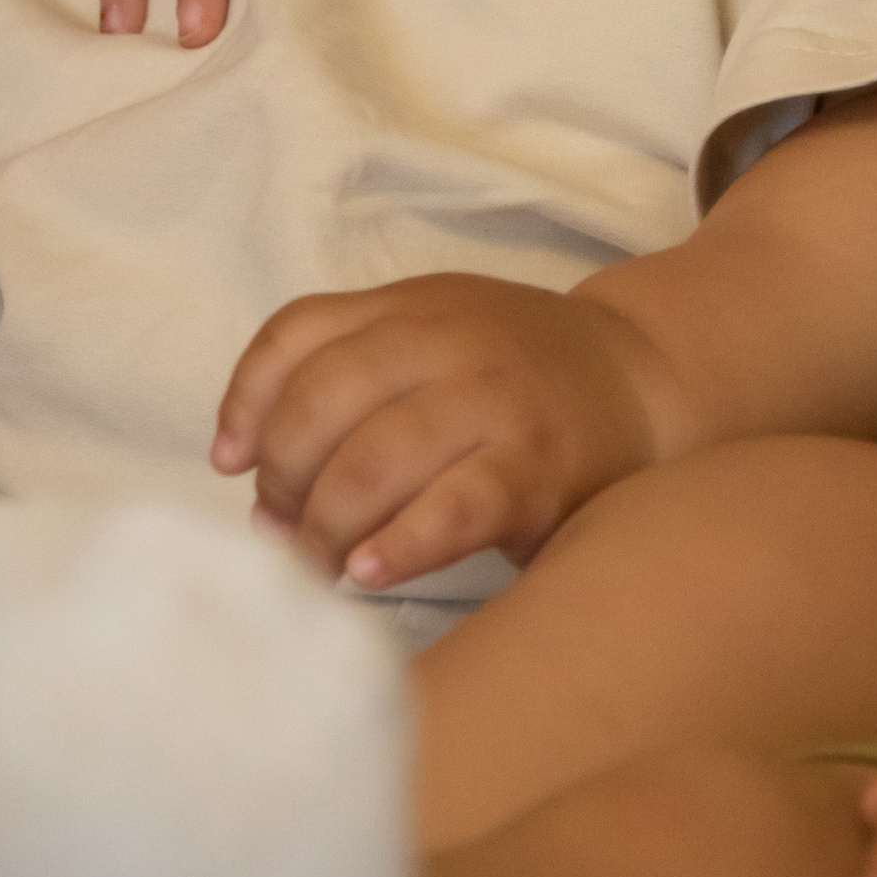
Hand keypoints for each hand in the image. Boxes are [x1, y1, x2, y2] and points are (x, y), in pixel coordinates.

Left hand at [212, 275, 676, 585]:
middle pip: (321, 401)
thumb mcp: (434, 336)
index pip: (296, 334)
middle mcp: (448, 338)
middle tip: (287, 531)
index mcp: (411, 304)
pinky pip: (448, 508)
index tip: (232, 464)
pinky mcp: (535, 466)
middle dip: (284, 479)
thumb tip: (247, 468)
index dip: (246, 404)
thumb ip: (349, 370)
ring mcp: (493, 399)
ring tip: (321, 564)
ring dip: (325, 525)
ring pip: (372, 458)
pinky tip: (368, 571)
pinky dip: (397, 545)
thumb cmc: (516, 377)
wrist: (644, 381)